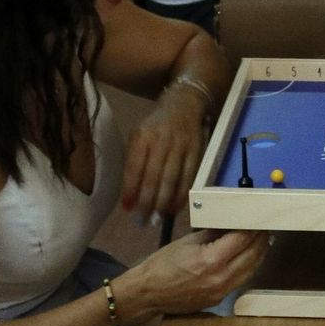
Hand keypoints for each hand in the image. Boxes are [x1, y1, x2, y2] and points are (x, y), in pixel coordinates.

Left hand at [120, 90, 208, 221]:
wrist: (185, 104)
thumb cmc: (156, 125)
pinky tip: (174, 209)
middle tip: (142, 222)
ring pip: (171, 180)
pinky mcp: (197, 152)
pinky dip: (181, 196)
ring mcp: (181, 146)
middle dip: (147, 202)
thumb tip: (129, 196)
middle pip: (154, 176)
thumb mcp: (139, 136)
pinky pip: (189, 178)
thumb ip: (133, 162)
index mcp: (143, 136)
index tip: (127, 209)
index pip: (135, 167)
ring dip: (163, 203)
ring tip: (156, 219)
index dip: (131, 189)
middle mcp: (162, 140)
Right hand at [141, 227, 268, 313]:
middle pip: (252, 255)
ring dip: (258, 254)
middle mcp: (221, 278)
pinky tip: (248, 258)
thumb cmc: (162, 265)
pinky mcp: (220, 300)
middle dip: (260, 239)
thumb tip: (232, 225)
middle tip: (263, 227)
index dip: (252, 228)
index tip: (258, 219)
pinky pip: (241, 281)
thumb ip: (213, 234)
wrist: (148, 294)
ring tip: (261, 241)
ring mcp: (222, 292)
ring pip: (251, 270)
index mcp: (211, 260)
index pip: (242, 239)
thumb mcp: (188, 242)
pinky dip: (248, 267)